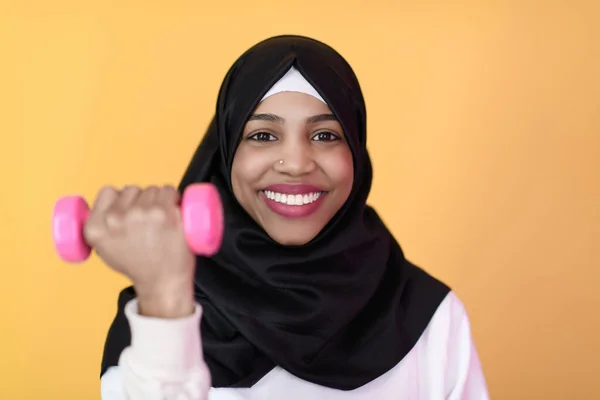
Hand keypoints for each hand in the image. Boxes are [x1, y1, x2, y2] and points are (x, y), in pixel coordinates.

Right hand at [84, 185, 195, 317]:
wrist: (162, 282)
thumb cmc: (137, 265)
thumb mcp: (103, 248)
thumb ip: (99, 225)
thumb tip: (106, 202)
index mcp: (96, 227)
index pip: (108, 191)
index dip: (121, 198)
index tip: (129, 209)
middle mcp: (117, 219)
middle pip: (132, 189)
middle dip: (141, 200)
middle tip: (147, 221)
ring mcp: (143, 214)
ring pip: (152, 189)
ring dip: (159, 199)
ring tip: (160, 221)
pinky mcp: (166, 213)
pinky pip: (169, 190)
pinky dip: (174, 197)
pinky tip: (173, 212)